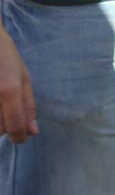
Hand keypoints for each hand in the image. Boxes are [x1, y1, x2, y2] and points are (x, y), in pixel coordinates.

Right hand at [0, 29, 37, 143]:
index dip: (19, 137)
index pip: (14, 126)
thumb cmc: (4, 56)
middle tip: (7, 114)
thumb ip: (28, 105)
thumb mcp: (23, 76)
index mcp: (9, 89)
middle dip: (5, 128)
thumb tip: (33, 132)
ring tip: (0, 106)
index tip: (20, 138)